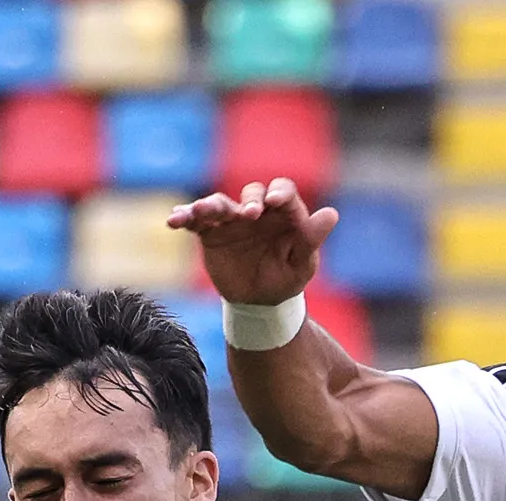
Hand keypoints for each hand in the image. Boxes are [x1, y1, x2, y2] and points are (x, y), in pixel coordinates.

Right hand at [165, 178, 335, 306]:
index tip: (275, 202)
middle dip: (249, 200)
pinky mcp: (211, 233)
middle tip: (249, 214)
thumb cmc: (285, 280)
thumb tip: (332, 214)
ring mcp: (232, 220)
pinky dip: (184, 217)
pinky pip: (196, 221)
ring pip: (220, 203)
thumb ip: (312, 238)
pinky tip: (173, 220)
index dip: (279, 193)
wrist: (258, 303)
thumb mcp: (302, 264)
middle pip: (252, 192)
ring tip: (201, 211)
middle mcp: (257, 211)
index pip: (283, 192)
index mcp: (283, 214)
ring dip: (209, 204)